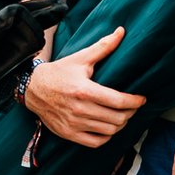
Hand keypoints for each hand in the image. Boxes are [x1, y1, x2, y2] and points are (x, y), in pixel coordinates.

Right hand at [23, 28, 147, 147]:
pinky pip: (95, 142)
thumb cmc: (59, 72)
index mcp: (84, 90)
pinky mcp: (68, 134)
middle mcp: (79, 109)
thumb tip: (121, 32)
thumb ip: (103, 47)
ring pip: (109, 131)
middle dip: (130, 113)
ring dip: (120, 124)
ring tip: (122, 116)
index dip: (135, 101)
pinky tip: (108, 127)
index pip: (118, 101)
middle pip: (117, 118)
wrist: (33, 89)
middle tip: (132, 107)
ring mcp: (73, 124)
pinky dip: (106, 137)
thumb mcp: (80, 59)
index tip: (141, 99)